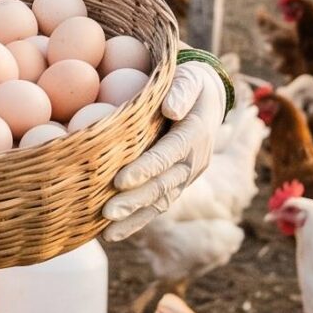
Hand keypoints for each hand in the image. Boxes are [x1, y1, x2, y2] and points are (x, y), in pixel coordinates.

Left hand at [100, 58, 224, 241]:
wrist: (205, 99)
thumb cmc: (189, 82)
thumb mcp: (190, 78)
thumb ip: (181, 90)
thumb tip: (171, 108)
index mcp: (196, 134)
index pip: (170, 154)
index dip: (147, 168)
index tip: (120, 180)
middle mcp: (194, 161)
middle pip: (163, 185)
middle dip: (135, 201)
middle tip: (107, 213)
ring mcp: (185, 177)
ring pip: (160, 202)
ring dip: (134, 219)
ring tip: (107, 233)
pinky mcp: (174, 185)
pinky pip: (156, 206)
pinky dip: (135, 222)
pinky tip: (110, 235)